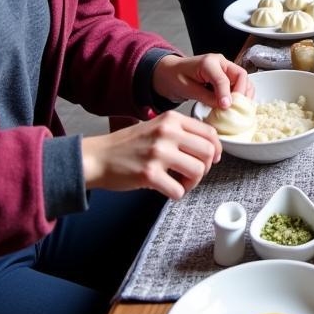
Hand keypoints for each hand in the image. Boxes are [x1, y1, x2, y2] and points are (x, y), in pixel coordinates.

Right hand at [81, 110, 221, 199]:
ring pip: (198, 171)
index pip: (210, 133)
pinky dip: (177, 194)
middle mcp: (167, 133)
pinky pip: (179, 190)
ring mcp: (158, 153)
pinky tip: (168, 189)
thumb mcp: (156, 126)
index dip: (216, 149)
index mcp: (172, 119)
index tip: (211, 159)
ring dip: (193, 182)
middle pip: (208, 152)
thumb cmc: (127, 145)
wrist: (97, 157)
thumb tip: (210, 147)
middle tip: (194, 174)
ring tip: (181, 183)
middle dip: (206, 168)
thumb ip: (181, 132)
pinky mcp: (149, 174)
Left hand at [151, 53, 249, 109]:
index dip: (226, 95)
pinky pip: (238, 83)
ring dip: (243, 93)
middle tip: (236, 107)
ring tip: (237, 107)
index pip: (223, 79)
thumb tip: (224, 106)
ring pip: (243, 79)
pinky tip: (235, 104)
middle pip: (241, 75)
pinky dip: (240, 94)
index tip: (226, 107)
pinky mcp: (225, 75)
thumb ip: (206, 97)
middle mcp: (220, 62)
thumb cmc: (174, 77)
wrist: (168, 73)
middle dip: (241, 92)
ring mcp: (224, 67)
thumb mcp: (187, 89)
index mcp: (208, 62)